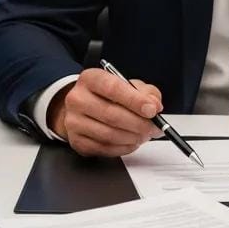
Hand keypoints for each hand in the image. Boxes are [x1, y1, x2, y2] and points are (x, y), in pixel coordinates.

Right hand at [47, 68, 163, 157]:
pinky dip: (124, 148)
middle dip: (139, 123)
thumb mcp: (128, 85)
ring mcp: (73, 121)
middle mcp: (77, 99)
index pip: (113, 88)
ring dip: (133, 137)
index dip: (135, 100)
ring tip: (145, 135)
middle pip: (111, 114)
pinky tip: (132, 142)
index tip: (152, 110)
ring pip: (108, 134)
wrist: (83, 107)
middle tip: (154, 127)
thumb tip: (155, 105)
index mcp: (90, 79)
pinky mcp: (76, 141)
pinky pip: (104, 148)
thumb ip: (145, 92)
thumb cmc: (108, 95)